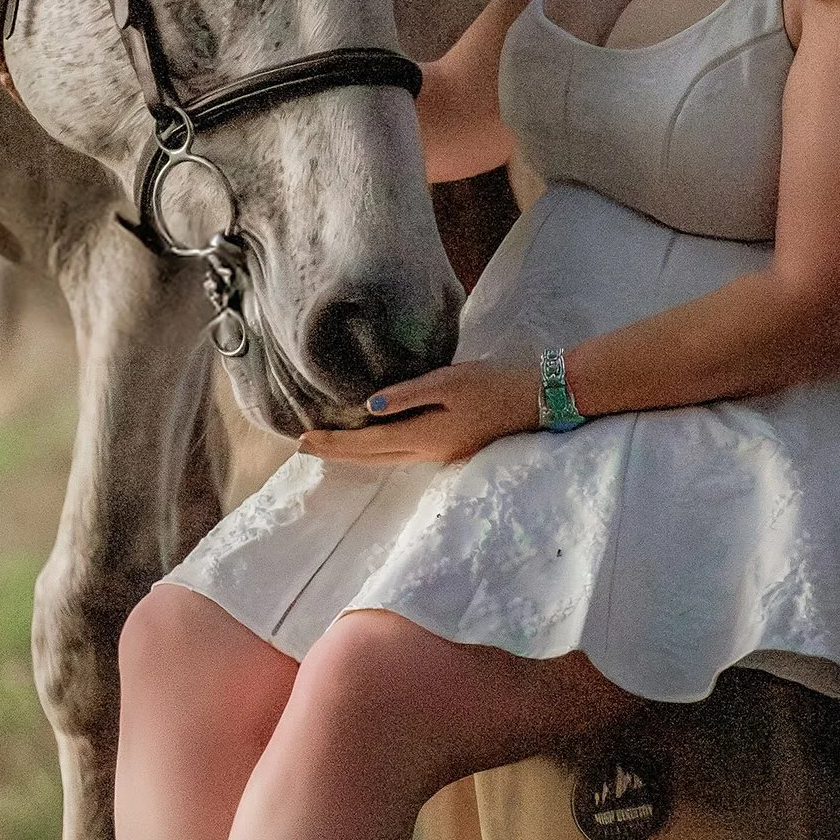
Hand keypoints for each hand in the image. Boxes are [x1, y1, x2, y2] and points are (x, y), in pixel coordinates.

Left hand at [300, 360, 541, 465]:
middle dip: (336, 453)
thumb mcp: (449, 380)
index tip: (303, 440)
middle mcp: (428, 452)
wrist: (536, 400)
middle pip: (371, 458)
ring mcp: (440, 454)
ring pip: (384, 459)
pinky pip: (399, 453)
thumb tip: (368, 407)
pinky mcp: (449, 448)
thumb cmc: (493, 384)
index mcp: (425, 435)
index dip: (334, 443)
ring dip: (354, 455)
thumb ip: (408, 394)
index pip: (368, 443)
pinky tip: (368, 443)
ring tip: (328, 447)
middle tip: (303, 448)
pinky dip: (375, 450)